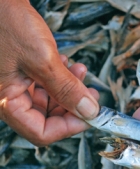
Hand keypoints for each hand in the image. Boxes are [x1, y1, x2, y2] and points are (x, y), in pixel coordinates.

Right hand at [0, 0, 98, 145]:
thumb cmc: (9, 24)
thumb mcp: (42, 60)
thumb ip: (66, 89)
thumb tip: (89, 112)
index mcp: (8, 102)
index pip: (41, 132)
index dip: (69, 127)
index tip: (91, 115)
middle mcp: (12, 98)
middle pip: (49, 118)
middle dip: (74, 106)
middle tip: (92, 95)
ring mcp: (19, 86)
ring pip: (52, 101)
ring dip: (71, 89)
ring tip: (81, 71)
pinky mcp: (26, 74)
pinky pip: (48, 85)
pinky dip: (63, 78)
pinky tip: (69, 64)